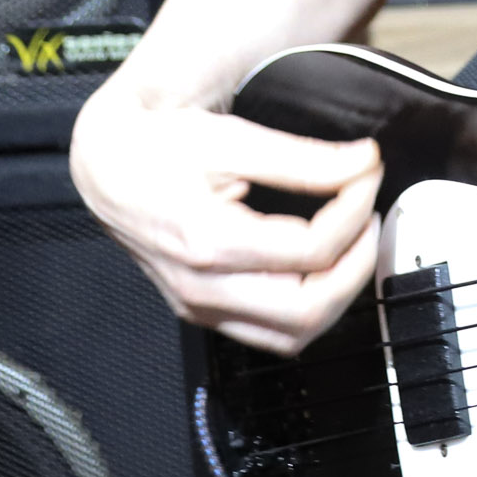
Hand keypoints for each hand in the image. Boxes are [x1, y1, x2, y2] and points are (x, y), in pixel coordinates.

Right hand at [70, 89, 382, 354]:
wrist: (107, 163)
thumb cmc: (160, 146)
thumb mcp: (234, 139)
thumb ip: (303, 158)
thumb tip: (364, 162)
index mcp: (208, 241)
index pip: (311, 249)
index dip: (353, 210)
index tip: (366, 174)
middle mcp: (201, 288)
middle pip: (308, 309)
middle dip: (356, 266)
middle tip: (369, 220)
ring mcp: (199, 307)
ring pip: (291, 337)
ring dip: (337, 297)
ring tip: (352, 247)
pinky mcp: (200, 312)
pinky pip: (266, 336)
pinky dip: (306, 312)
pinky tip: (321, 273)